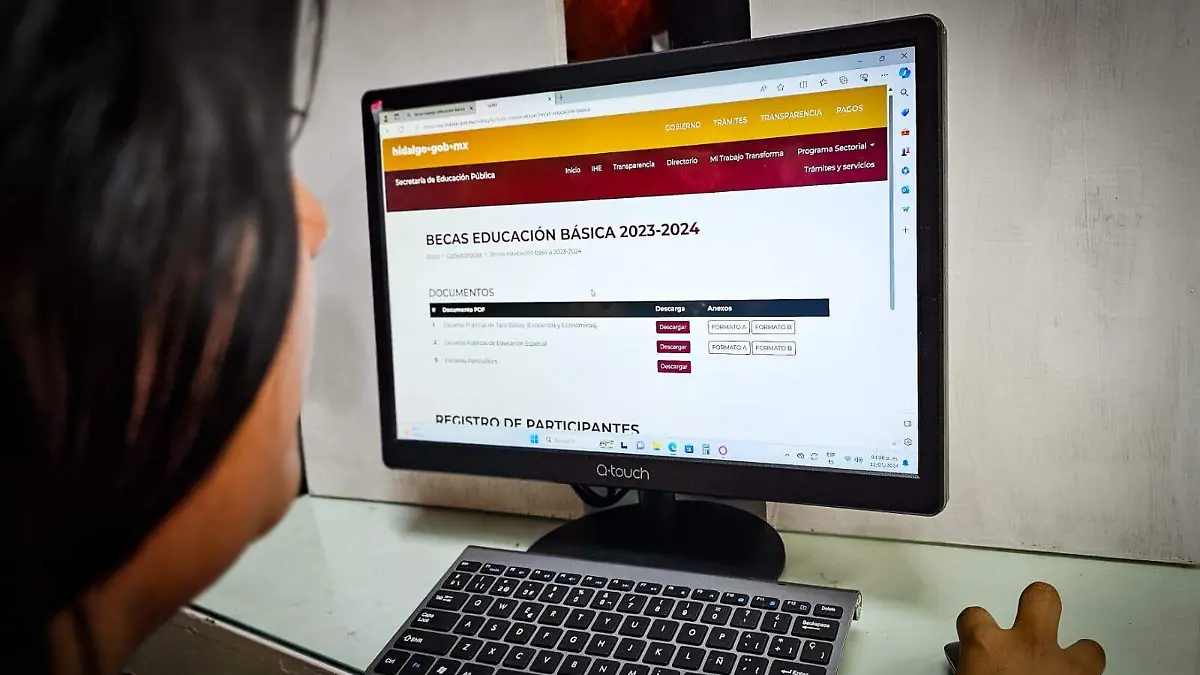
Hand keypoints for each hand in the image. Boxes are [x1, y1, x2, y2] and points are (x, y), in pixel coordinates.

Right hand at [956, 581, 1105, 674]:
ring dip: (1078, 652)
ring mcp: (1064, 665)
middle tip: (1034, 607)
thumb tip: (972, 672)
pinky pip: (1096, 671)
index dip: (976, 623)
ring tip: (1071, 660)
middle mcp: (1027, 646)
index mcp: (986, 648)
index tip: (975, 629)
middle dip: (1038, 601)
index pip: (974, 618)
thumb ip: (972, 667)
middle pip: (1039, 599)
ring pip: (1086, 646)